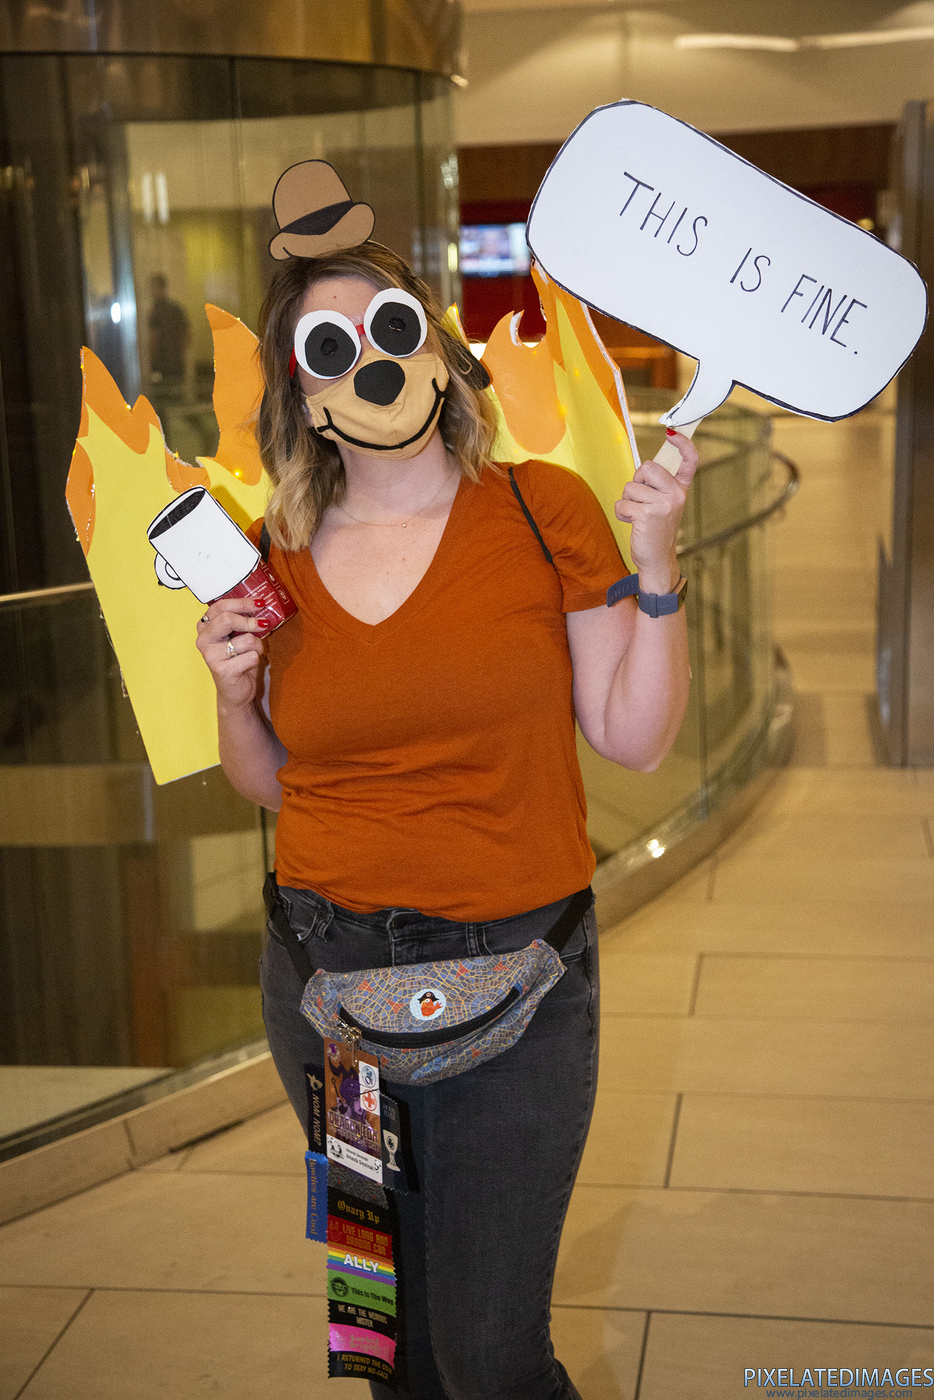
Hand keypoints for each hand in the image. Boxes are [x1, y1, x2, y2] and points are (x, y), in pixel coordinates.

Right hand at [196, 596, 268, 712]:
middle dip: (250, 621)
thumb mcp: (238, 637)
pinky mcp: (222, 670)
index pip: (221, 607)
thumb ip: (243, 622)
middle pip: (227, 619)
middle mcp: (203, 640)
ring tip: (252, 653)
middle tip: (263, 624)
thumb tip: (261, 606)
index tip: (259, 603)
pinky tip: (248, 665)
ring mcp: (211, 656)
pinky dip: (256, 659)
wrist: (235, 691)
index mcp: (205, 628)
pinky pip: (251, 656)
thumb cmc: (238, 660)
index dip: (242, 603)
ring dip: (257, 646)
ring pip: (245, 639)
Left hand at [614, 430, 698, 594]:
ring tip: (638, 515)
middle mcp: (676, 494)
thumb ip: (657, 486)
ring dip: (627, 501)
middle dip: (636, 481)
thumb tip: (644, 466)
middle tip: (641, 499)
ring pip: (630, 487)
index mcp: (681, 489)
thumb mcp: (663, 504)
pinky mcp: (648, 515)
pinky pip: (622, 503)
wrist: (657, 558)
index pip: (689, 461)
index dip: (683, 444)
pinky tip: (633, 522)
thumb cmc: (655, 528)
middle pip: (647, 467)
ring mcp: (664, 504)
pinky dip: (622, 513)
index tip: (672, 432)